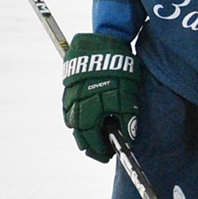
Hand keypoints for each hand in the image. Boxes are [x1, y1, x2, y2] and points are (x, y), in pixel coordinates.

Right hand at [62, 33, 139, 161]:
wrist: (104, 43)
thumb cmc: (119, 70)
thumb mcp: (128, 96)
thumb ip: (128, 120)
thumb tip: (129, 139)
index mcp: (90, 110)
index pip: (92, 138)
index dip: (100, 149)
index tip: (108, 155)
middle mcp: (76, 106)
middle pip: (79, 133)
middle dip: (90, 145)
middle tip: (101, 152)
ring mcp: (70, 96)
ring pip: (72, 121)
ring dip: (82, 133)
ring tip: (92, 140)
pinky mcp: (67, 87)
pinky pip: (68, 109)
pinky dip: (76, 119)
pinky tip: (84, 122)